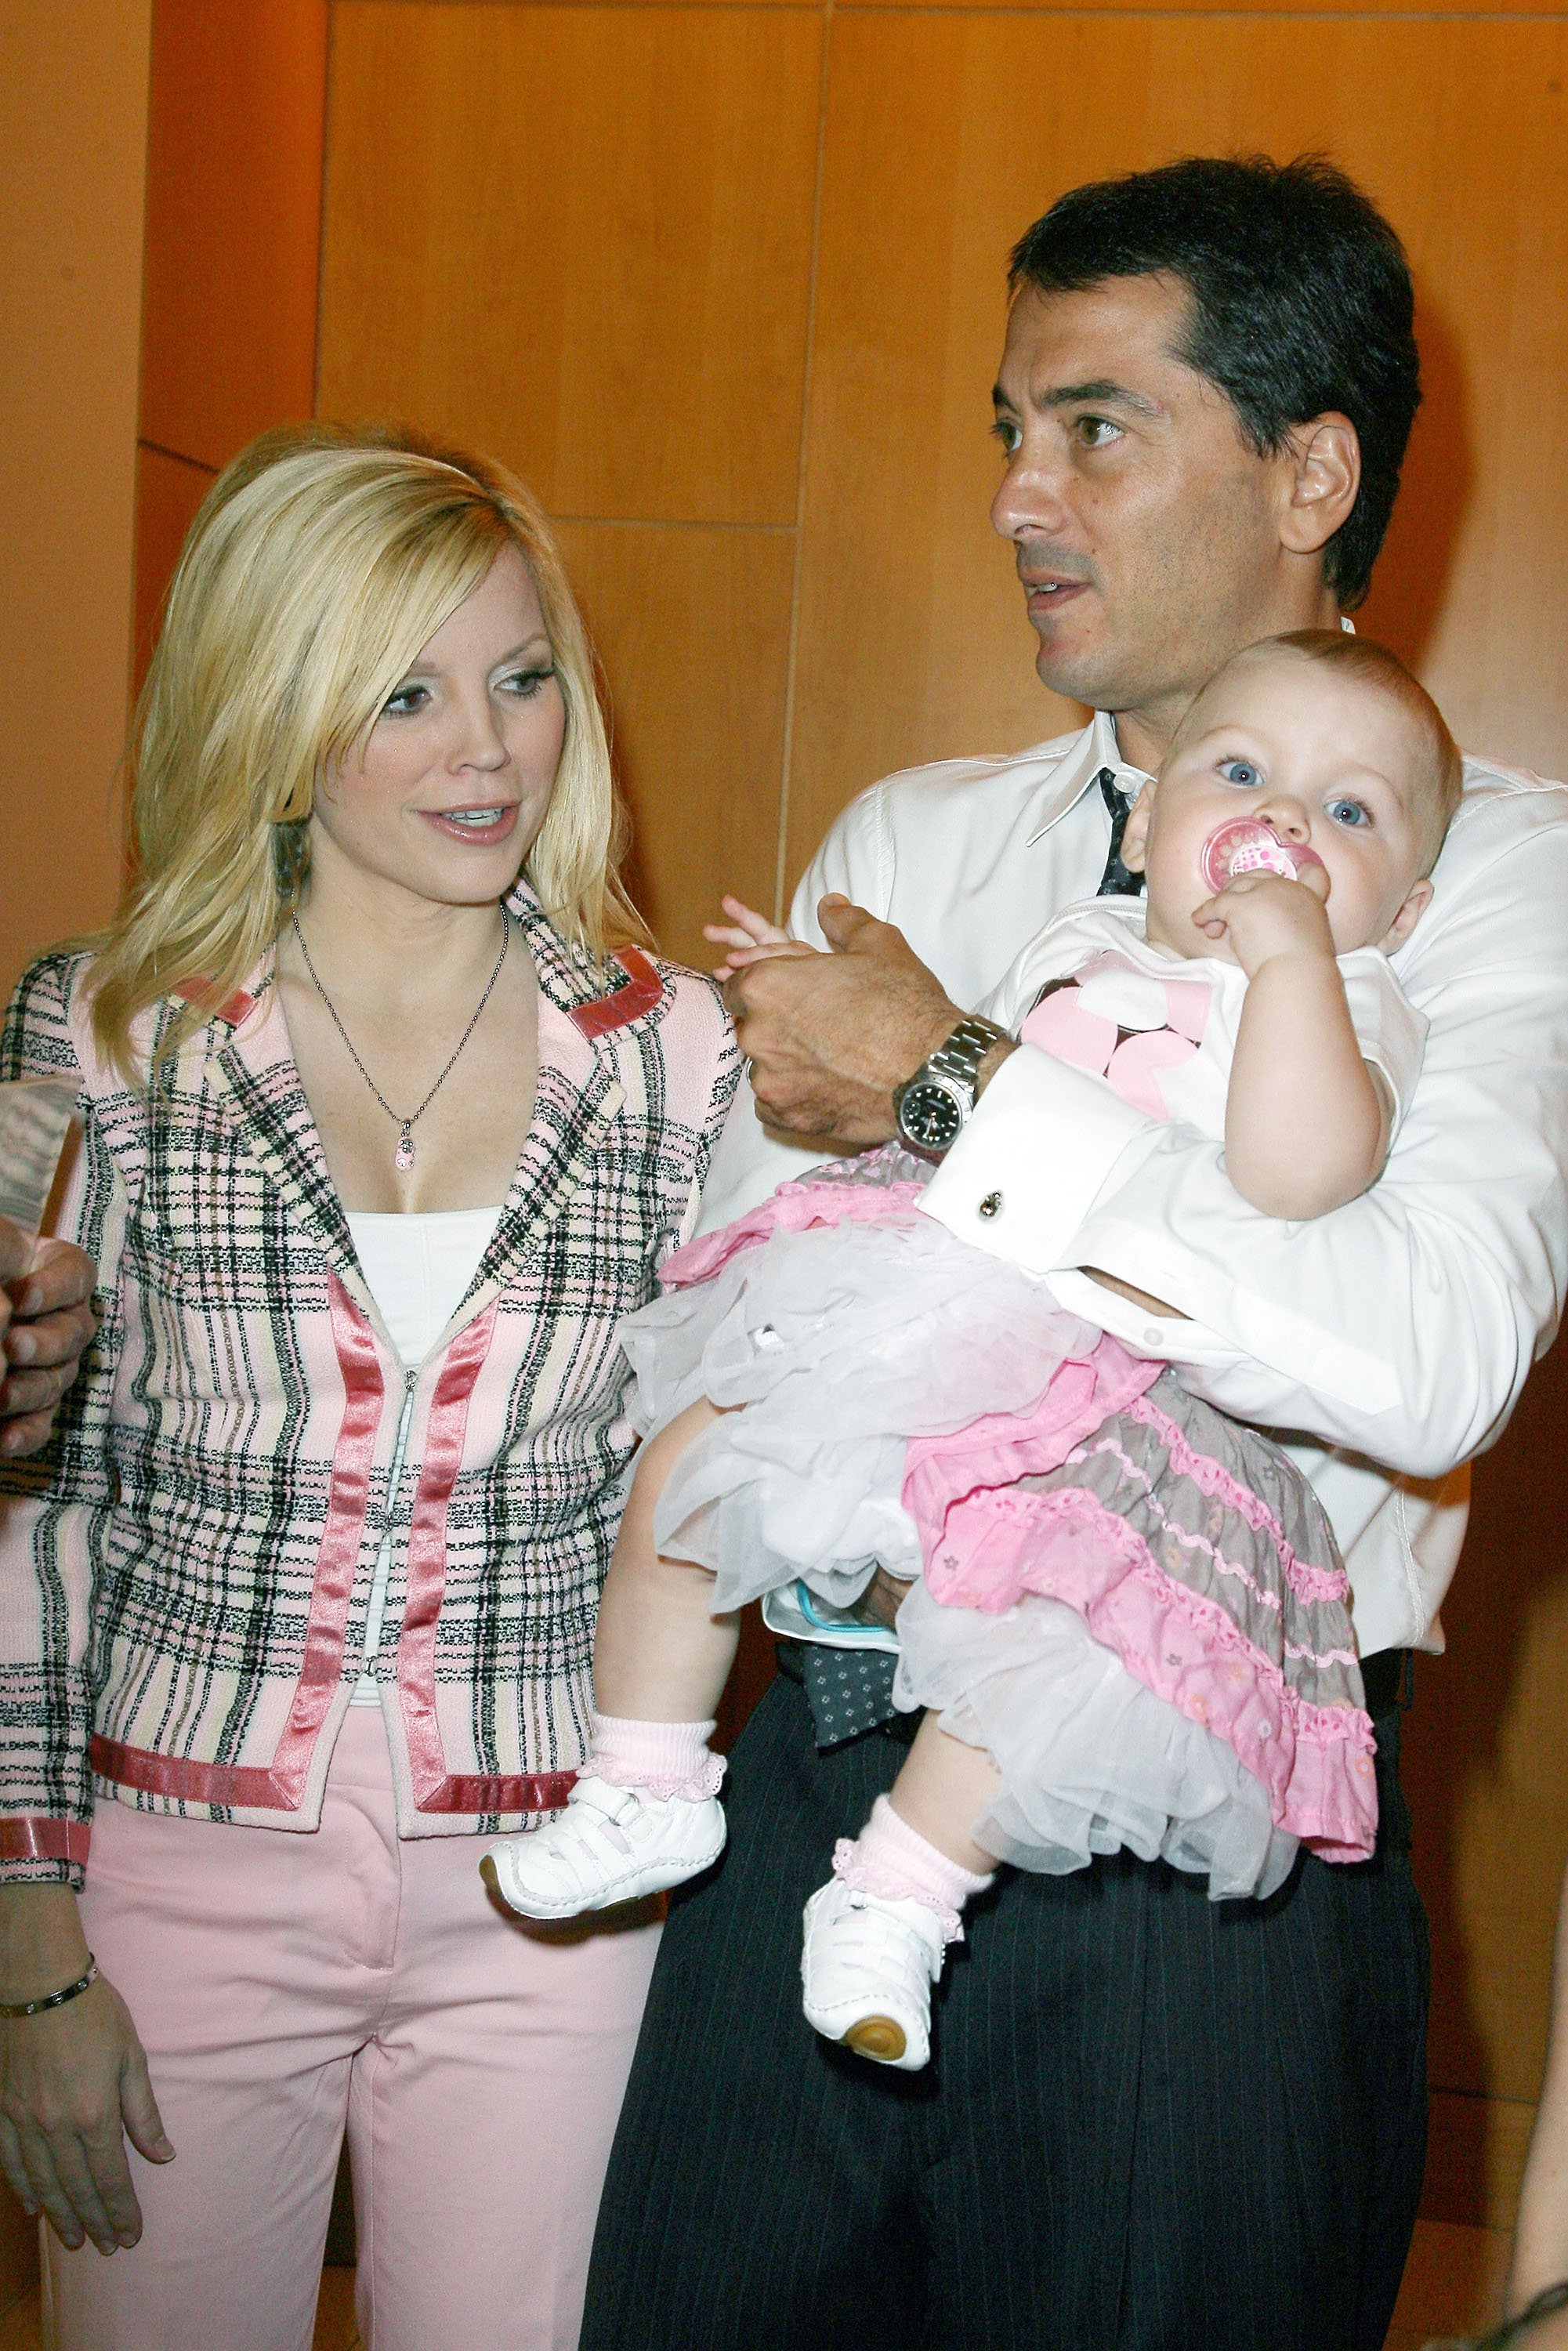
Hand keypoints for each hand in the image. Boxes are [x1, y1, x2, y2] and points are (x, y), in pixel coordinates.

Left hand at [0, 1231, 96, 1457]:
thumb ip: (2, 1248)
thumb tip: (13, 1267)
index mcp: (58, 1273)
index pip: (75, 1277)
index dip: (54, 1289)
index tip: (20, 1295)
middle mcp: (65, 1321)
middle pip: (74, 1334)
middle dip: (45, 1343)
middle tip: (12, 1345)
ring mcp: (53, 1367)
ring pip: (56, 1382)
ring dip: (29, 1390)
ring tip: (0, 1395)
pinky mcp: (33, 1408)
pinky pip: (39, 1425)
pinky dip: (24, 1435)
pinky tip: (3, 1441)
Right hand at [0, 1892, 172, 2251]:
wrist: (38, 1985)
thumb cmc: (94, 2014)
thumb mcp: (131, 2057)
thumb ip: (143, 2112)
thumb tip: (163, 2155)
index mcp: (94, 2115)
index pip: (110, 2178)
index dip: (121, 2210)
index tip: (131, 2236)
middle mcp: (56, 2128)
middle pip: (77, 2189)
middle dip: (94, 2222)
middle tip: (106, 2248)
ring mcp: (24, 2123)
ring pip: (43, 2184)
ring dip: (60, 2216)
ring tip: (73, 2241)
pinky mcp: (3, 2111)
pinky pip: (11, 2162)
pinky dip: (24, 2189)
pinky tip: (34, 2206)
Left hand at [724, 896, 967, 1144]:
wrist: (932, 1071)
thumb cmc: (904, 1003)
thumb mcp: (877, 944)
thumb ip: (843, 921)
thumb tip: (829, 905)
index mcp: (766, 985)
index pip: (740, 985)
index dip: (768, 989)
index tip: (792, 997)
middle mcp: (757, 1034)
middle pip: (752, 1028)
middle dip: (778, 1027)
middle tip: (818, 1029)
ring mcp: (769, 1080)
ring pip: (763, 1068)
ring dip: (786, 1063)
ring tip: (829, 1060)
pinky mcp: (786, 1117)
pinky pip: (774, 1106)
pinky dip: (794, 1097)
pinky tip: (826, 1085)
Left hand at [1191, 868, 1333, 978]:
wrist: (1296, 975)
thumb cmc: (1299, 969)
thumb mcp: (1304, 939)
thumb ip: (1287, 924)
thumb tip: (1258, 923)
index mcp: (1307, 896)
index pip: (1293, 876)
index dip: (1272, 885)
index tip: (1261, 897)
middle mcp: (1287, 887)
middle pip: (1256, 879)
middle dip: (1240, 893)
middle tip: (1227, 917)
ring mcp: (1264, 893)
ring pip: (1234, 889)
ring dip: (1222, 906)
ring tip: (1214, 929)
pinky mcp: (1242, 904)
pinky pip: (1217, 904)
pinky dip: (1205, 912)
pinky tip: (1199, 921)